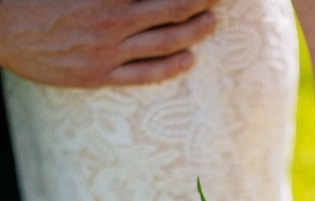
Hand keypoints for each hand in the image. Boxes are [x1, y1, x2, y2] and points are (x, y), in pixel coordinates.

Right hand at [0, 0, 217, 87]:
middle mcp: (111, 22)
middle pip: (173, 10)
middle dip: (200, 1)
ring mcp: (107, 51)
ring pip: (166, 42)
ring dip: (194, 31)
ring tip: (211, 22)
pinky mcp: (98, 75)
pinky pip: (146, 74)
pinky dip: (172, 66)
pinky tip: (189, 59)